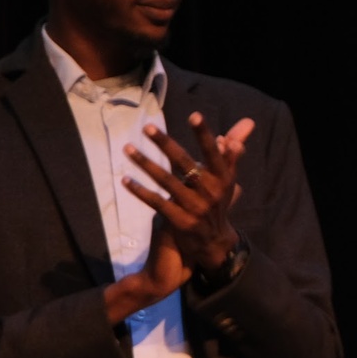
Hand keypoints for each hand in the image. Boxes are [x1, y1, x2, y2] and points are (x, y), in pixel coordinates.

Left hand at [120, 113, 254, 297]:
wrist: (214, 242)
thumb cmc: (217, 204)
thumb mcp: (227, 182)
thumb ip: (230, 159)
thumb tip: (231, 139)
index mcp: (223, 178)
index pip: (214, 152)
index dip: (204, 135)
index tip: (194, 115)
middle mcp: (210, 191)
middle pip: (186, 163)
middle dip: (166, 144)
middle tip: (148, 127)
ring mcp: (194, 207)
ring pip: (166, 182)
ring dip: (145, 164)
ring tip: (128, 148)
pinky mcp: (179, 221)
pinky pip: (156, 203)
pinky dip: (140, 191)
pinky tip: (125, 179)